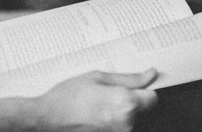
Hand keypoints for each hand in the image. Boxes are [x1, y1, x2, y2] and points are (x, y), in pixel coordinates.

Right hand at [35, 69, 157, 130]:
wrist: (48, 118)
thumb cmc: (68, 96)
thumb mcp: (97, 77)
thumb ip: (128, 78)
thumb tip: (150, 75)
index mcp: (126, 102)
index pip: (153, 97)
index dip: (144, 89)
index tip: (134, 85)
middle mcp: (127, 122)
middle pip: (144, 109)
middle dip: (132, 99)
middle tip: (108, 93)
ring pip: (132, 118)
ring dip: (121, 110)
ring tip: (98, 104)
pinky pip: (121, 126)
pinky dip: (113, 119)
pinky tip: (96, 114)